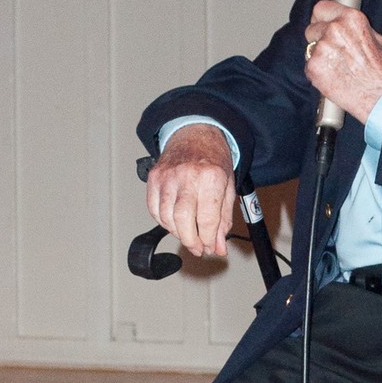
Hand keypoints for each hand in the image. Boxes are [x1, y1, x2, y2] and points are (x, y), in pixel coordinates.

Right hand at [146, 124, 234, 258]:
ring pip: (166, 217)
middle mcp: (187, 176)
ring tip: (188, 233)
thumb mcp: (228, 189)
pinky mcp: (154, 177)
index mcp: (211, 177)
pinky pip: (153, 209)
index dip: (208, 239)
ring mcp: (167, 176)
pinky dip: (163, 221)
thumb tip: (218, 247)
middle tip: (198, 248)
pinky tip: (175, 222)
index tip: (210, 248)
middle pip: (182, 220)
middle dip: (190, 240)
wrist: (196, 134)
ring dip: (177, 232)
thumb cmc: (213, 161)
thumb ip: (223, 220)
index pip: (207, 219)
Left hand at [304, 0, 381, 123]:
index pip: (321, 8)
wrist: (381, 96)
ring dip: (319, 58)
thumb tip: (343, 26)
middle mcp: (334, 29)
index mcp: (350, 19)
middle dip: (318, 40)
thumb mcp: (376, 40)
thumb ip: (354, 29)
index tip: (320, 25)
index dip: (320, 18)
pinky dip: (317, 74)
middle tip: (331, 53)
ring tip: (337, 69)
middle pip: (311, 29)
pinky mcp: (314, 67)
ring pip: (309, 49)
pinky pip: (309, 67)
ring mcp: (322, 48)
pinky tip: (333, 79)